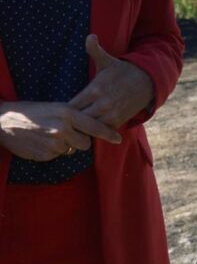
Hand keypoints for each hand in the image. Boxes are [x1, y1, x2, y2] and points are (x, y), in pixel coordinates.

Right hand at [0, 100, 121, 159]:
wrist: (4, 121)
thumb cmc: (34, 111)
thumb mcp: (57, 106)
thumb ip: (75, 117)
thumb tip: (93, 127)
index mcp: (68, 113)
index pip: (95, 126)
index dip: (108, 134)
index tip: (118, 139)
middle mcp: (63, 129)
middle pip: (86, 143)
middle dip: (80, 140)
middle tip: (67, 133)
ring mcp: (54, 143)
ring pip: (71, 150)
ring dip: (65, 146)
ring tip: (50, 136)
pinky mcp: (45, 155)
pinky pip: (57, 156)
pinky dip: (52, 151)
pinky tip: (41, 142)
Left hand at [68, 35, 154, 129]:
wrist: (148, 82)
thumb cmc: (123, 71)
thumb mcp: (108, 61)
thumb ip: (95, 50)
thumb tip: (90, 36)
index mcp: (95, 89)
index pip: (71, 107)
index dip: (65, 110)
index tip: (61, 111)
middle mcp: (102, 104)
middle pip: (78, 120)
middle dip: (72, 122)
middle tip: (65, 122)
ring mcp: (111, 114)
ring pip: (89, 128)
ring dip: (82, 128)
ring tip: (75, 128)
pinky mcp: (119, 122)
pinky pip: (101, 131)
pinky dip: (95, 131)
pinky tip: (89, 129)